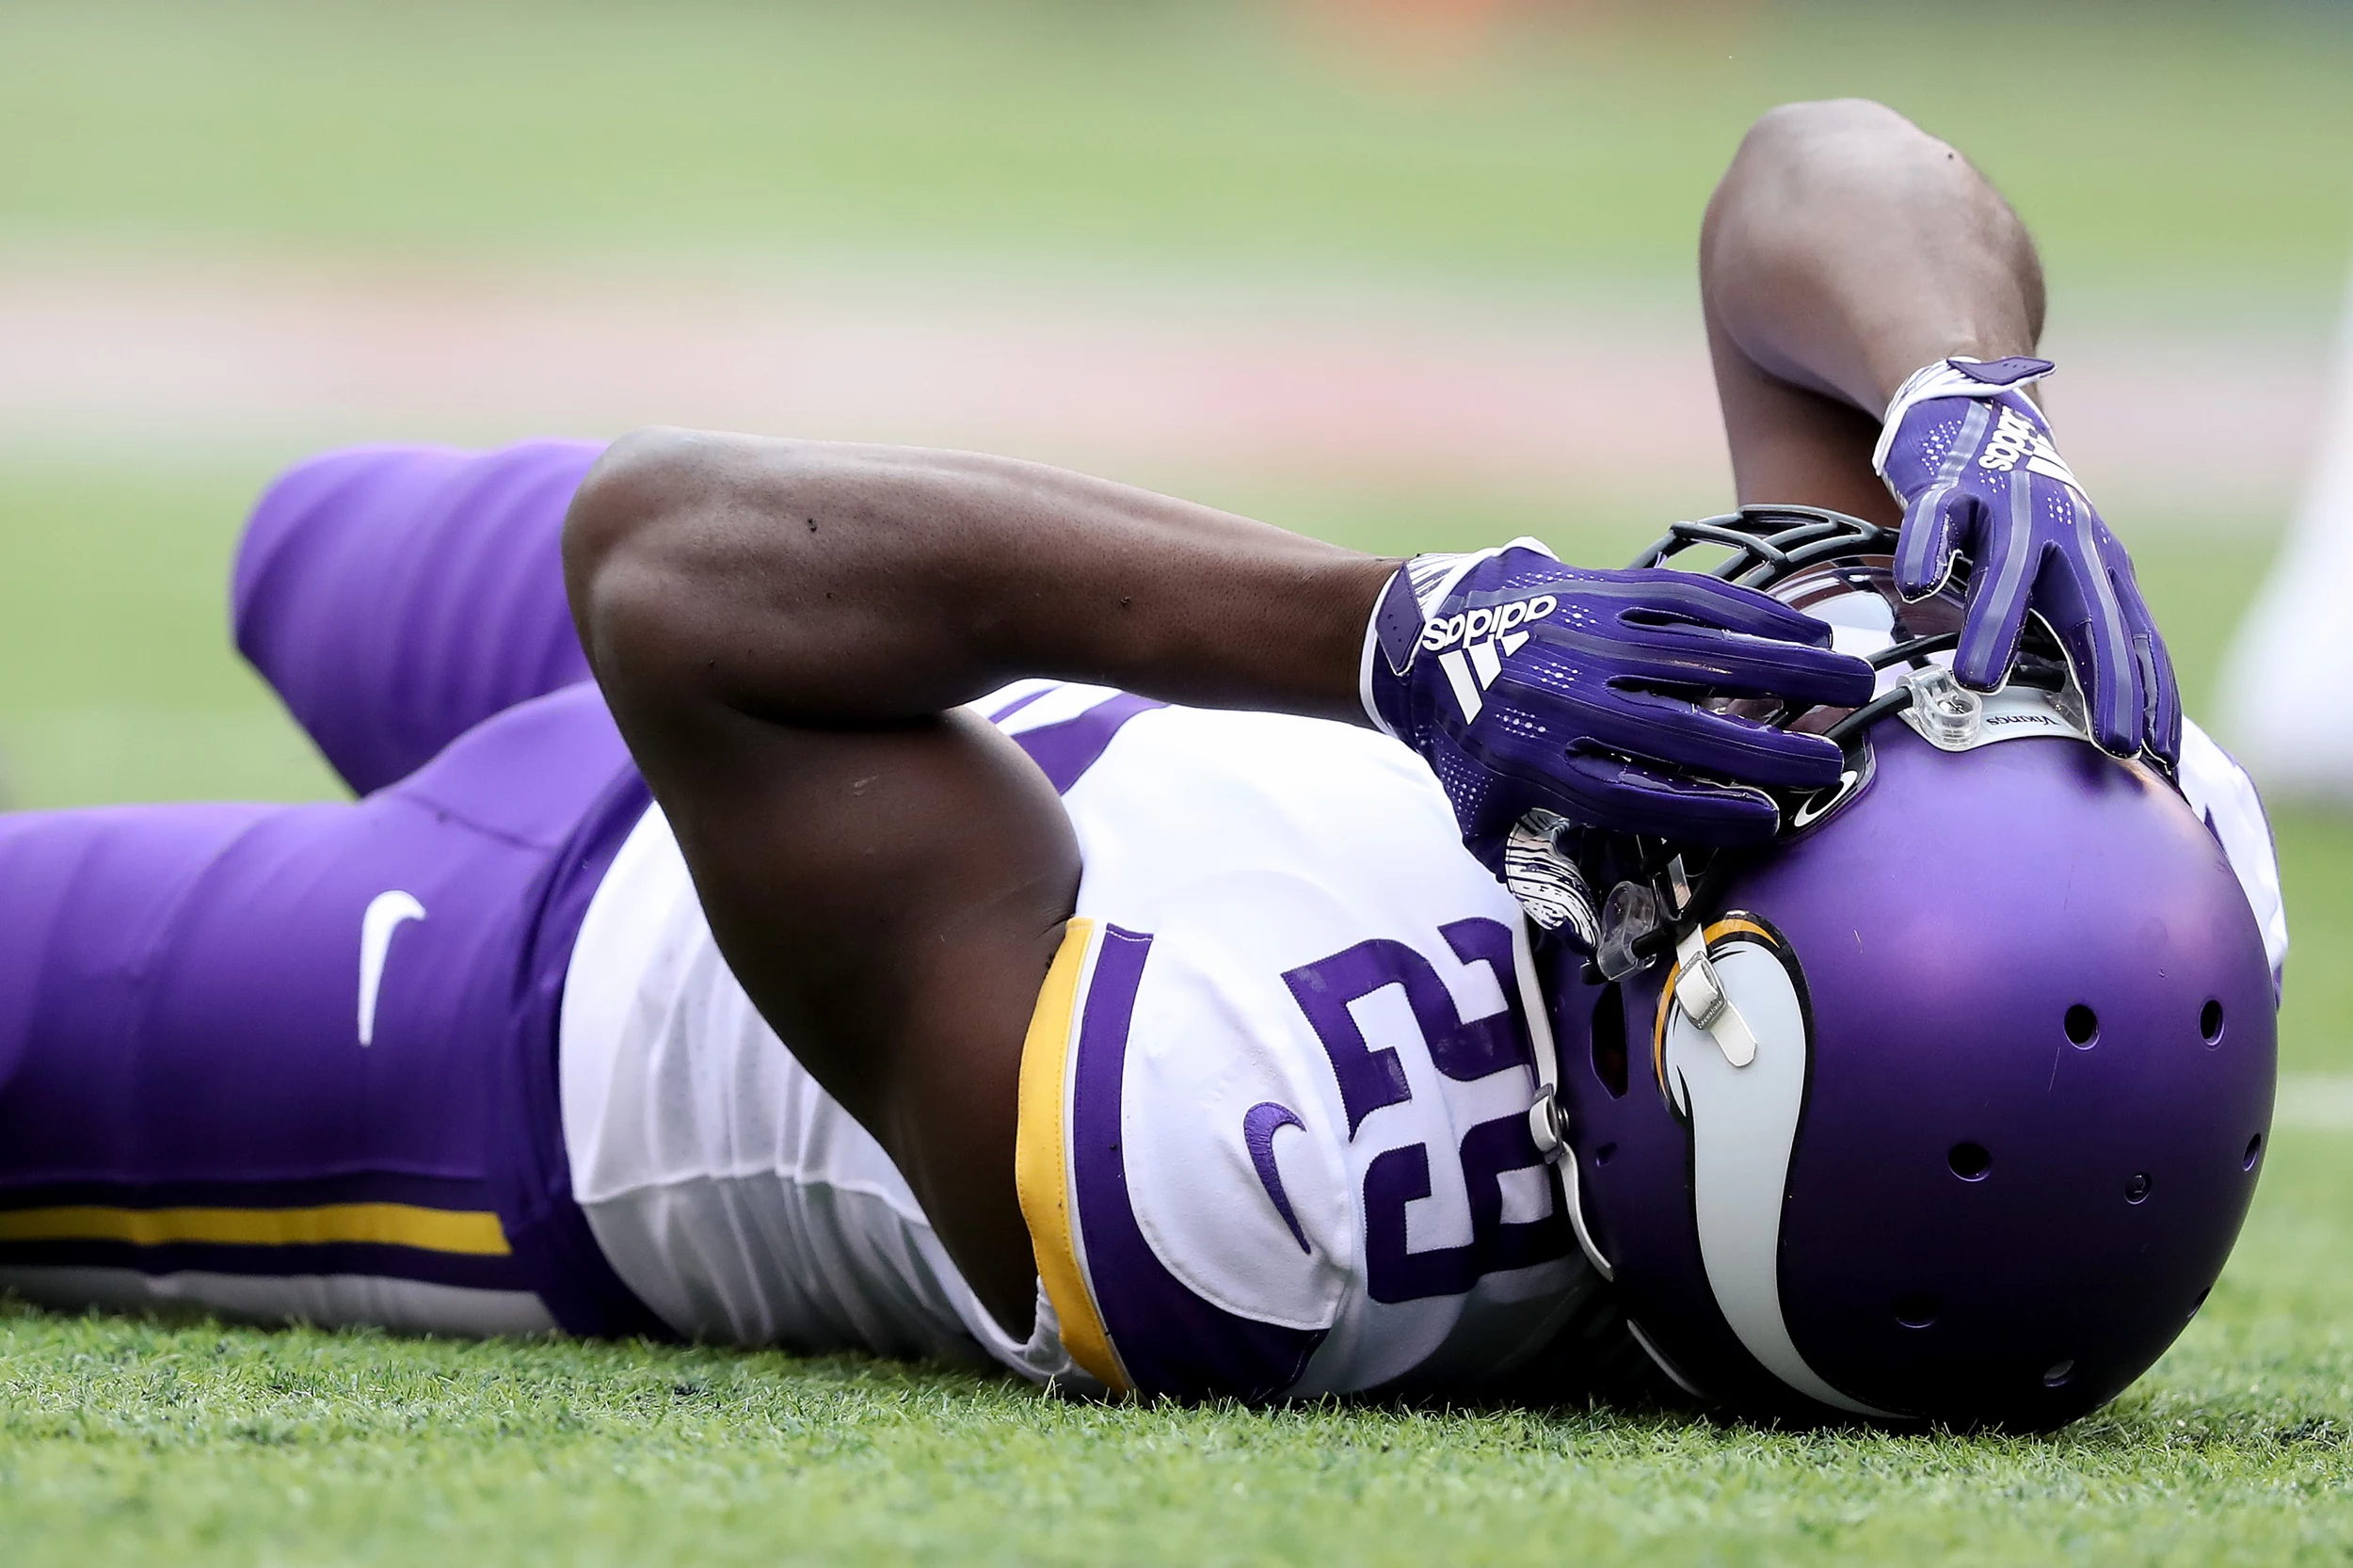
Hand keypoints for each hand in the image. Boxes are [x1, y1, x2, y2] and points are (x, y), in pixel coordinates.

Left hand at [1362, 540, 1874, 872]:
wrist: (1422, 647)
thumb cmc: (1473, 750)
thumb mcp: (1485, 825)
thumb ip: (1542, 880)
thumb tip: (1606, 945)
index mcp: (1540, 765)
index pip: (1635, 796)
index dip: (1704, 811)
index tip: (1767, 821)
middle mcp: (1568, 699)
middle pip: (1680, 729)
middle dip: (1766, 747)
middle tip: (1832, 762)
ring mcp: (1590, 636)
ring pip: (1700, 653)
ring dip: (1785, 668)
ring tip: (1852, 681)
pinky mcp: (1607, 589)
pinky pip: (1690, 600)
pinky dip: (1753, 613)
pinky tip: (1807, 629)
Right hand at [1874, 355, 2179, 765]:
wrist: (1975, 418)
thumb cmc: (2017, 519)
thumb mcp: (2060, 571)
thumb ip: (2071, 633)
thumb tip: (2085, 727)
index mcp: (2098, 565)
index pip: (2134, 639)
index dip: (2150, 697)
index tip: (2159, 760)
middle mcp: (2065, 536)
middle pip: (2093, 611)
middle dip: (2109, 676)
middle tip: (2115, 739)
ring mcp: (2008, 508)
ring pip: (2010, 569)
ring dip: (1998, 624)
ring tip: (1979, 681)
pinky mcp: (1950, 486)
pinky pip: (1938, 518)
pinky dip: (1929, 548)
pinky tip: (1918, 584)